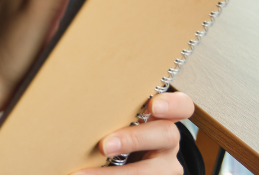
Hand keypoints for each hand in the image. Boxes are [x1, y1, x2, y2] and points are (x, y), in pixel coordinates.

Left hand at [72, 92, 194, 173]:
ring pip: (152, 171)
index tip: (153, 106)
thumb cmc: (116, 125)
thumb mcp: (121, 115)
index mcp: (162, 116)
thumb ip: (112, 106)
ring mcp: (165, 167)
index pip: (182, 106)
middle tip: (104, 146)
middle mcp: (168, 141)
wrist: (123, 154)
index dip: (172, 105)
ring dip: (117, 174)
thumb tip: (75, 92)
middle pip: (165, 136)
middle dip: (133, 140)